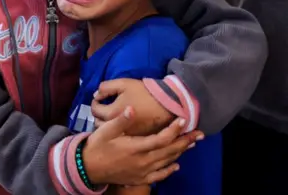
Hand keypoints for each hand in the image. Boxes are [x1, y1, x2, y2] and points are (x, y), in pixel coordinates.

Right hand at [83, 107, 202, 185]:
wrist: (88, 168)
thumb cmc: (97, 146)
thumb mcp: (105, 131)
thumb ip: (120, 121)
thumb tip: (131, 109)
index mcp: (136, 148)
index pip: (160, 138)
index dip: (174, 129)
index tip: (183, 119)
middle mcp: (143, 161)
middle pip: (169, 151)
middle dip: (185, 141)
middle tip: (199, 133)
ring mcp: (142, 172)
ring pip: (166, 162)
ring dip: (181, 152)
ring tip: (192, 143)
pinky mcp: (139, 179)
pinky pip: (159, 175)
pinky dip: (169, 170)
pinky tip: (176, 165)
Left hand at [92, 79, 173, 134]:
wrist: (166, 103)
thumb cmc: (143, 92)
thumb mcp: (122, 83)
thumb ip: (105, 88)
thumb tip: (96, 94)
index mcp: (111, 113)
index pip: (95, 109)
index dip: (96, 101)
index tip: (100, 97)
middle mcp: (116, 127)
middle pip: (99, 123)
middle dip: (99, 114)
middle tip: (104, 107)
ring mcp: (125, 135)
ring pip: (109, 131)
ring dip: (107, 124)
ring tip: (112, 115)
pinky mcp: (135, 138)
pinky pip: (121, 136)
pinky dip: (119, 130)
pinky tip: (122, 122)